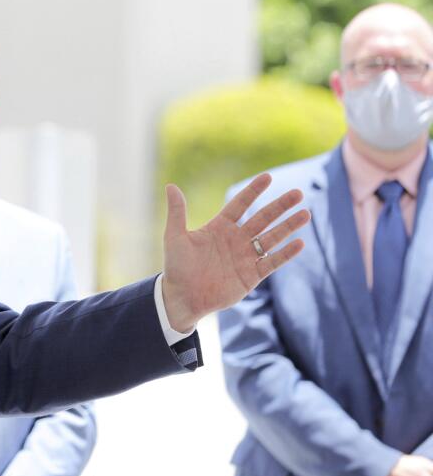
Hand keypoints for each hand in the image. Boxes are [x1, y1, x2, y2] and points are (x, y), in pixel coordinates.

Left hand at [160, 174, 308, 330]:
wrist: (182, 298)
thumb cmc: (176, 267)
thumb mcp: (175, 238)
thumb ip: (177, 213)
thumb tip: (171, 186)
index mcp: (219, 227)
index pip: (240, 204)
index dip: (253, 191)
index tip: (267, 177)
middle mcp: (236, 239)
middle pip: (262, 218)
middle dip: (280, 206)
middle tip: (298, 192)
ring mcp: (245, 257)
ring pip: (272, 238)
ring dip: (288, 226)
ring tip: (305, 213)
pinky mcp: (252, 275)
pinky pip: (272, 262)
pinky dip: (285, 254)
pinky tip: (299, 243)